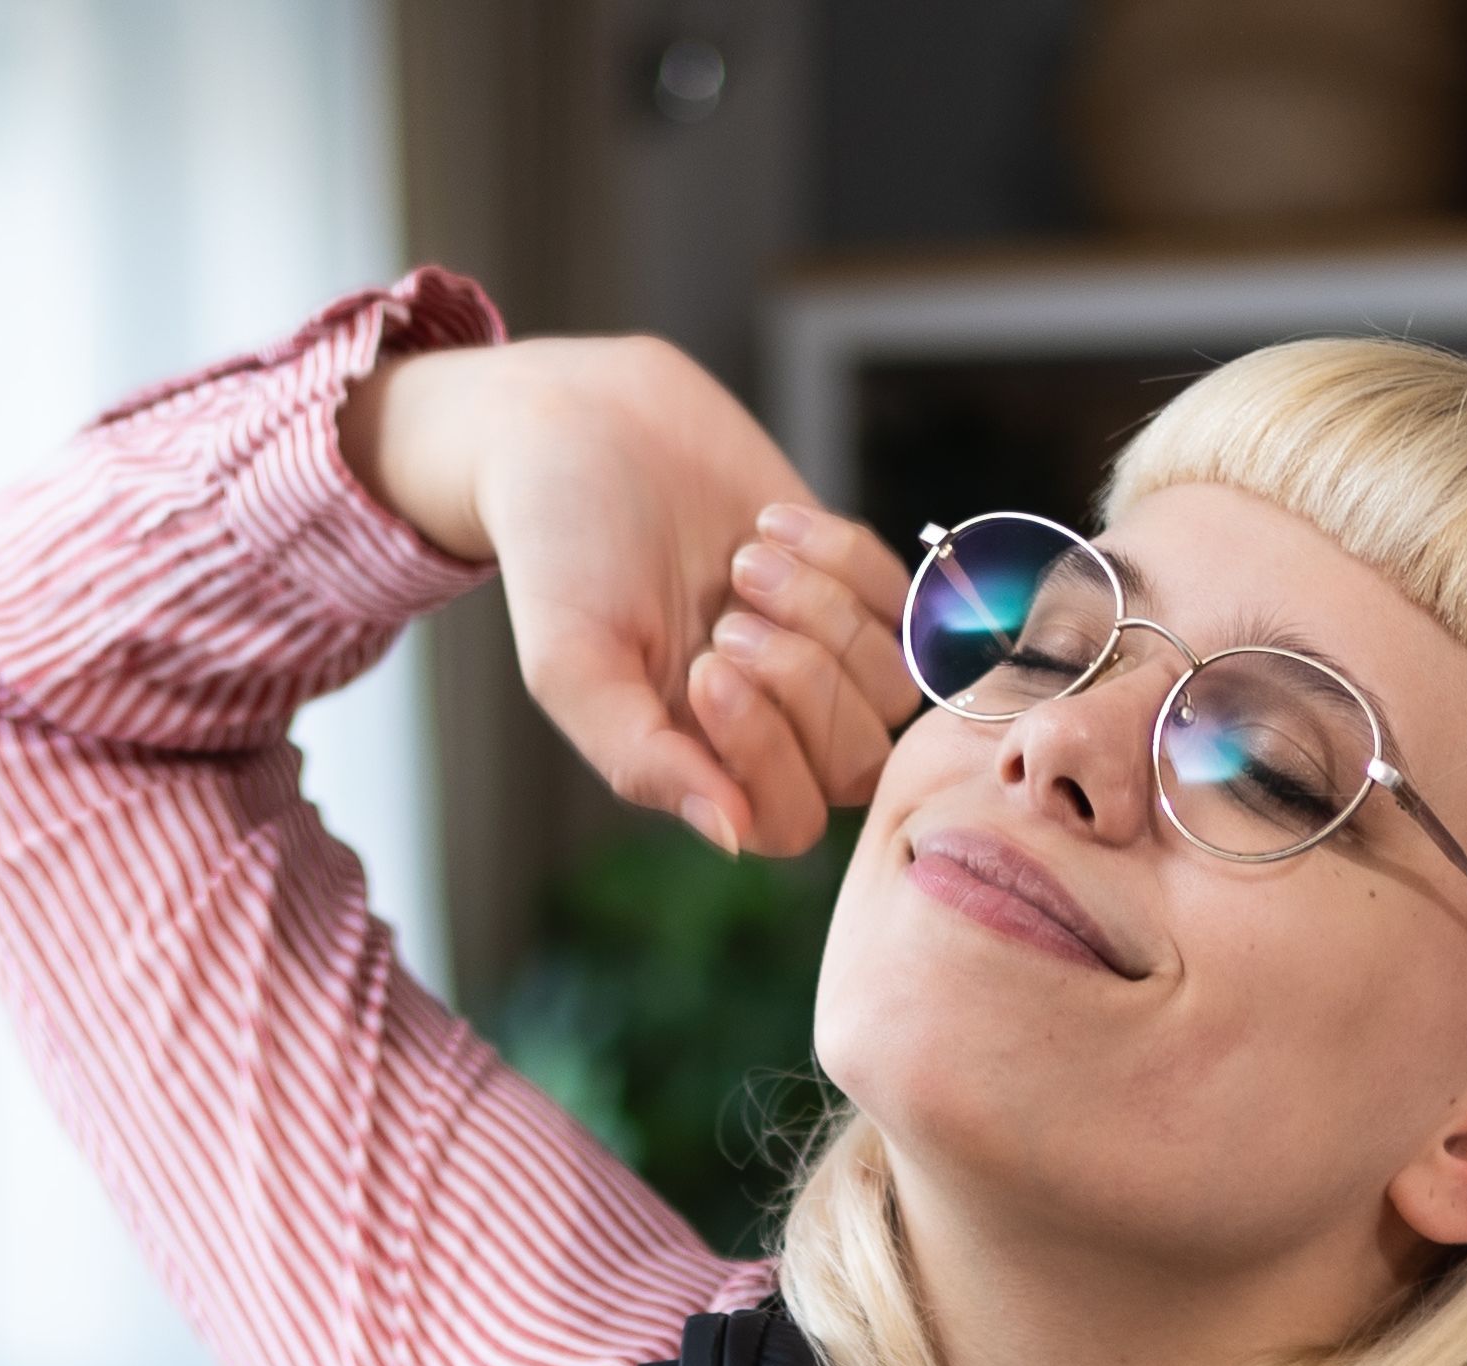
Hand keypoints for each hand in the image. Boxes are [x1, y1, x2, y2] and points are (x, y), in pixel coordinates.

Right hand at [346, 336, 918, 855]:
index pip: (785, 821)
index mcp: (699, 764)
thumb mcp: (571, 665)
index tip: (704, 666)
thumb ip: (640, 760)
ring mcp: (820, 654)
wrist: (583, 427)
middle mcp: (770, 725)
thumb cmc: (559, 555)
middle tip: (724, 612)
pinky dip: (845, 559)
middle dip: (798, 678)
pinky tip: (769, 524)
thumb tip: (731, 837)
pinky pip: (907, 605)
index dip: (764, 752)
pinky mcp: (852, 582)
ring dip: (822, 613)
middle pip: (853, 764)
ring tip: (744, 558)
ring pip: (890, 689)